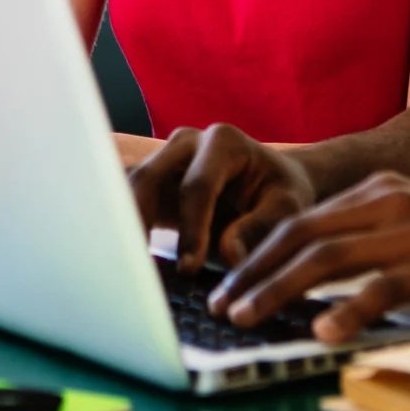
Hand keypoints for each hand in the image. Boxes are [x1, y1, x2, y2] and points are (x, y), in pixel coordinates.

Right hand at [128, 123, 317, 273]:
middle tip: (135, 266)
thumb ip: (260, 228)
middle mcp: (187, 142)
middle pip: (149, 179)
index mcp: (223, 141)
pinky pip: (128, 203)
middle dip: (138, 221)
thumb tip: (229, 254)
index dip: (190, 228)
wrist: (273, 184)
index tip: (188, 268)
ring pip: (130, 190)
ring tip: (122, 268)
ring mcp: (165, 159)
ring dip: (123, 227)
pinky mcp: (153, 181)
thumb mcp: (287, 209)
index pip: (197, 186)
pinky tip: (123, 262)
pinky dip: (123, 230)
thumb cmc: (282, 195)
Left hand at [209, 173, 409, 343]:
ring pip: (326, 259)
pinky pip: (381, 290)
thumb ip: (372, 239)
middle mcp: (389, 203)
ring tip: (247, 318)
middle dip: (254, 272)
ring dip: (278, 290)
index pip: (301, 220)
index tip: (228, 283)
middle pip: (301, 236)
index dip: (258, 253)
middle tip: (222, 305)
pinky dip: (347, 312)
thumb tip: (319, 277)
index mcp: (380, 191)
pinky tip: (323, 333)